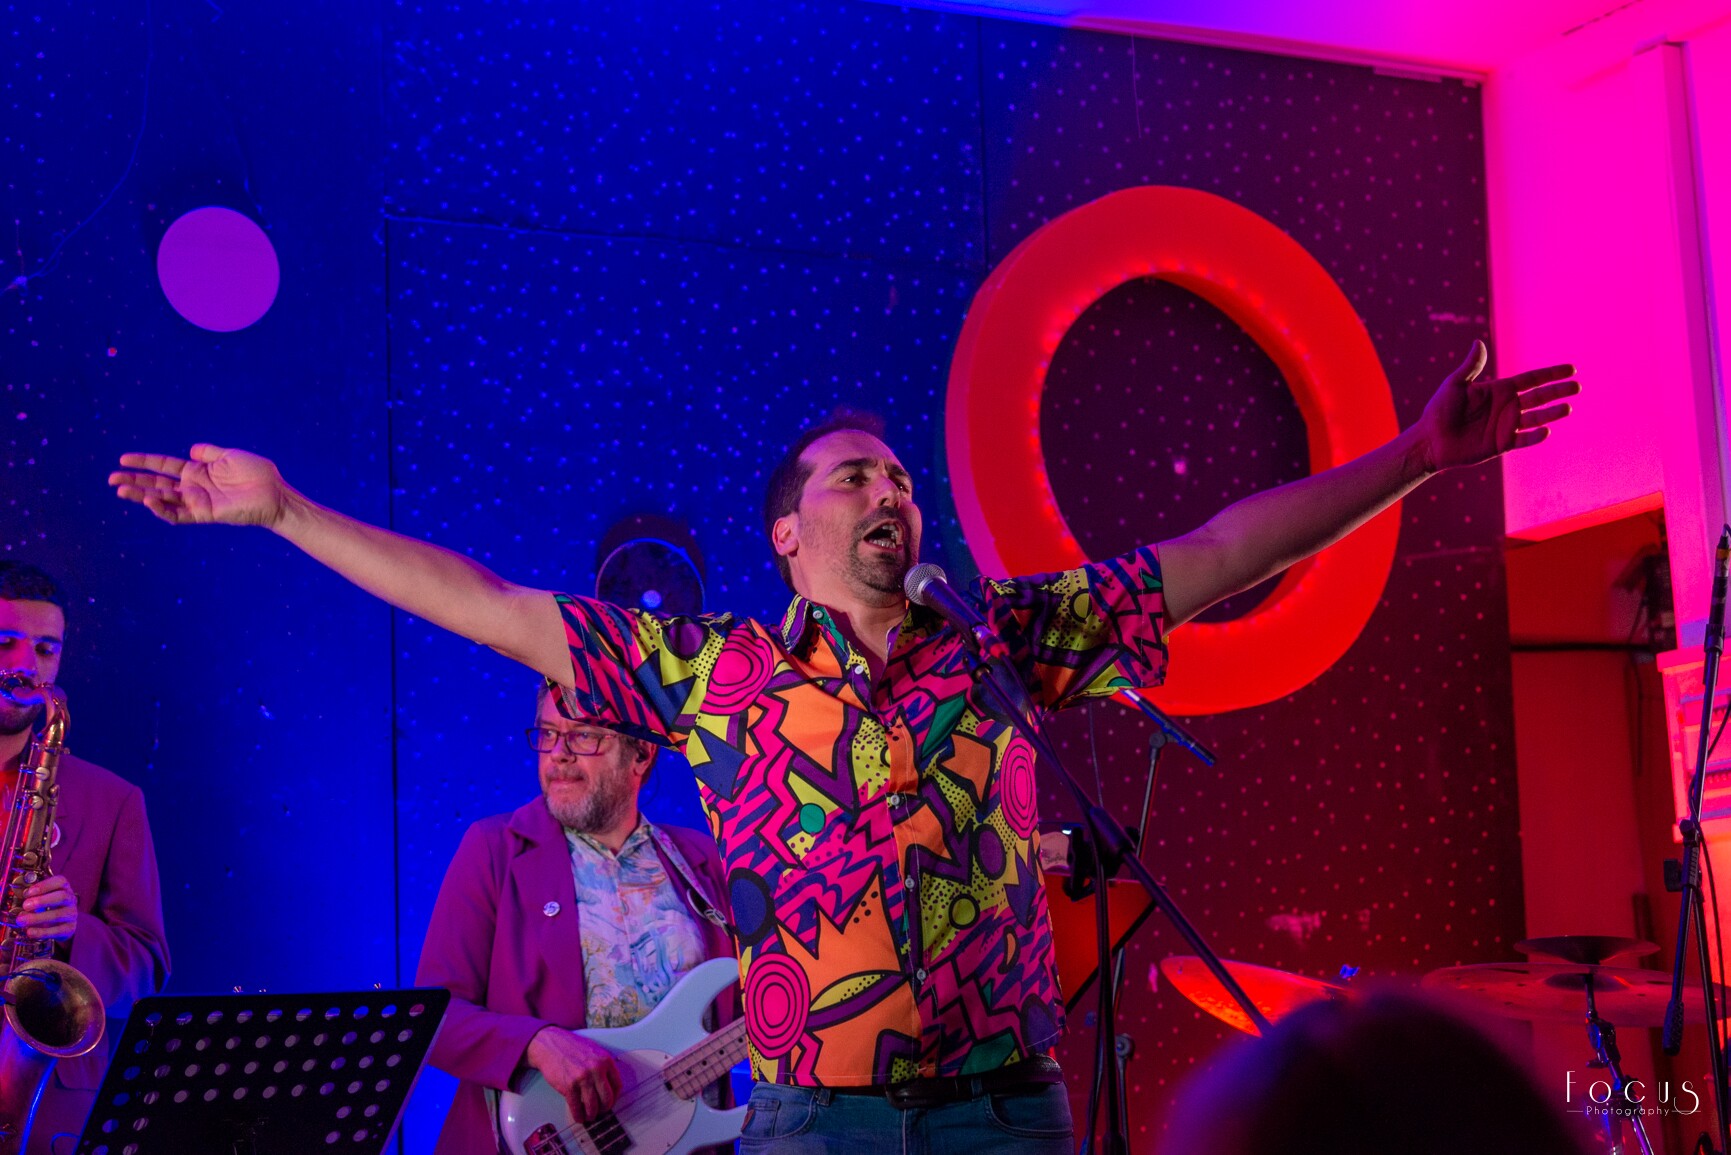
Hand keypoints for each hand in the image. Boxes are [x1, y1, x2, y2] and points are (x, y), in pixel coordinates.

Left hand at [17, 875, 76, 942]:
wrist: (60, 924)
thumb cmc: (47, 907)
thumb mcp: (42, 898)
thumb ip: (31, 896)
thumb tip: (17, 897)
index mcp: (64, 888)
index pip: (60, 882)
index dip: (44, 886)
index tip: (27, 893)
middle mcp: (70, 900)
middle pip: (62, 897)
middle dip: (42, 901)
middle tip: (25, 906)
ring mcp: (71, 914)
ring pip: (58, 915)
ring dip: (37, 918)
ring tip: (21, 920)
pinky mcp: (70, 928)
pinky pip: (58, 931)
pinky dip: (42, 931)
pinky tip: (30, 931)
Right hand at [109, 444, 291, 528]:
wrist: (275, 492)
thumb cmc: (257, 473)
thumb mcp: (229, 455)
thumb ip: (208, 453)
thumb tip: (190, 450)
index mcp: (197, 471)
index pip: (164, 466)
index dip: (144, 462)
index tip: (123, 458)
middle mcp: (193, 487)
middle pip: (156, 484)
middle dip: (134, 481)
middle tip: (111, 480)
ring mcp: (197, 501)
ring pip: (162, 500)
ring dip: (141, 496)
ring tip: (121, 490)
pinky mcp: (205, 513)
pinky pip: (178, 514)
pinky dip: (163, 509)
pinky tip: (149, 501)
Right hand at [526, 1026, 621, 1124]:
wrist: (550, 1045)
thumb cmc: (572, 1048)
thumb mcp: (594, 1051)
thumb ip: (603, 1066)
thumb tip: (609, 1085)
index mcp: (605, 1060)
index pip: (618, 1085)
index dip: (615, 1098)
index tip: (611, 1102)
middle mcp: (596, 1069)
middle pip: (607, 1098)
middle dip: (604, 1109)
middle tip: (601, 1111)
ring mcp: (582, 1078)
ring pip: (593, 1105)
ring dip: (591, 1115)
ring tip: (589, 1116)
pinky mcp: (568, 1086)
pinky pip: (576, 1107)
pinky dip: (578, 1115)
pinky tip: (578, 1117)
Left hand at [1413, 341, 1578, 473]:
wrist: (1430, 440)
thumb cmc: (1439, 410)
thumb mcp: (1455, 385)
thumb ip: (1471, 367)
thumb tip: (1478, 343)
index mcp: (1500, 390)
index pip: (1532, 380)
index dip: (1551, 374)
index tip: (1571, 369)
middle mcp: (1508, 407)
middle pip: (1540, 397)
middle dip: (1558, 391)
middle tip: (1577, 387)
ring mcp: (1506, 426)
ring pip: (1536, 418)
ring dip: (1552, 413)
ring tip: (1567, 408)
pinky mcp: (1502, 444)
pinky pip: (1523, 439)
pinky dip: (1535, 436)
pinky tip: (1546, 431)